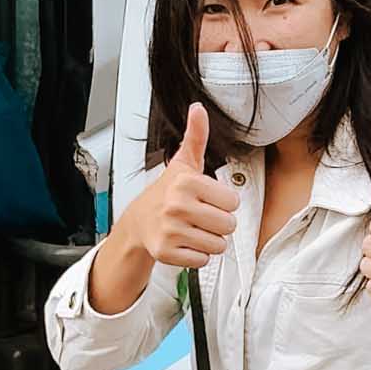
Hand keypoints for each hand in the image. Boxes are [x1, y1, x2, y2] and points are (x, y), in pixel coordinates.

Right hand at [127, 103, 240, 269]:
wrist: (137, 222)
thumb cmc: (166, 193)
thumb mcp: (183, 163)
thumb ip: (195, 136)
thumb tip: (198, 109)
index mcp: (186, 183)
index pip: (233, 201)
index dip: (223, 202)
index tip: (207, 199)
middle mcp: (177, 206)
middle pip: (229, 225)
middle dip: (219, 223)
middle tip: (201, 217)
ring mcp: (171, 231)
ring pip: (218, 245)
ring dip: (209, 240)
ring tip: (192, 229)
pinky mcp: (167, 253)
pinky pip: (203, 260)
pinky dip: (197, 255)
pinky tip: (184, 242)